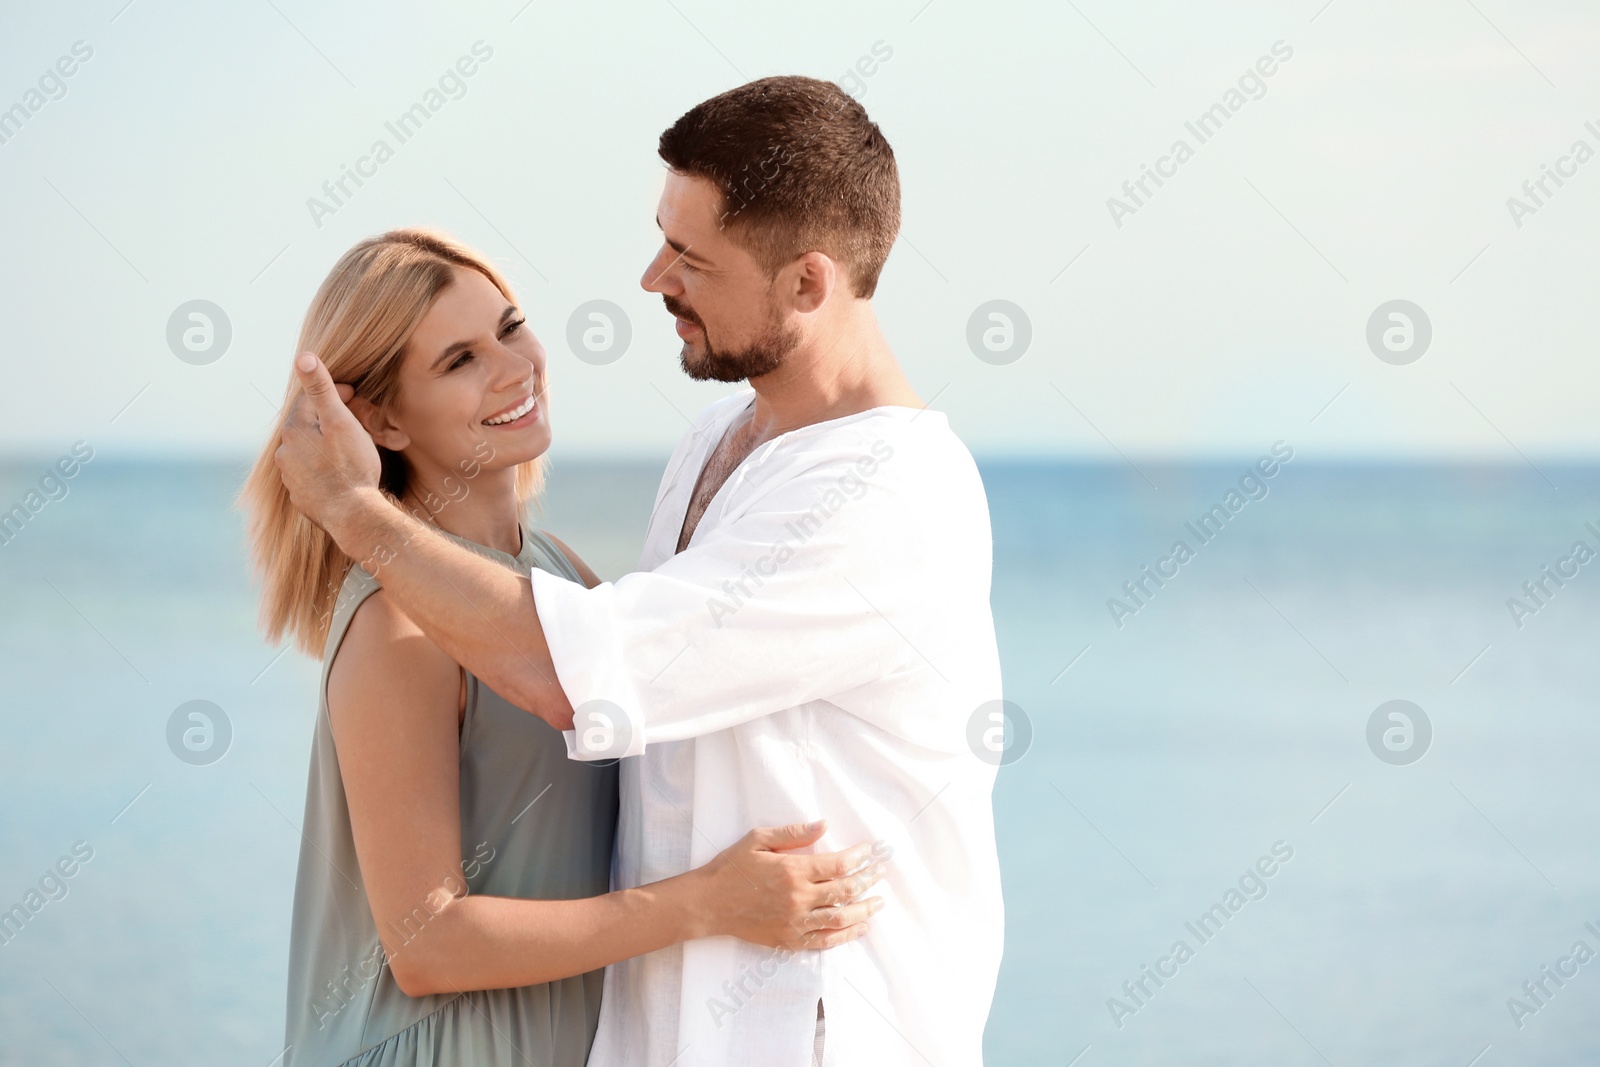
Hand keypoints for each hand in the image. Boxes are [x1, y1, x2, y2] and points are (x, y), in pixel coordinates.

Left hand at [274, 352, 380, 531]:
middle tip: (354, 419)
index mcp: (294, 430)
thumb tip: (303, 356)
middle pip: (307, 425)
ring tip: (347, 447)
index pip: (310, 400)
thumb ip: (321, 388)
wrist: (353, 515)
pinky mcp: (300, 497)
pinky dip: (322, 467)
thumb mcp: (340, 422)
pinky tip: (339, 472)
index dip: (333, 393)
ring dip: (323, 444)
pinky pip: (309, 473)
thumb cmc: (351, 467)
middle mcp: (286, 452)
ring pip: (307, 450)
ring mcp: (291, 477)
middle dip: (327, 418)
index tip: (353, 394)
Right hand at [691, 821, 887, 950]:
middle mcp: (798, 898)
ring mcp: (795, 922)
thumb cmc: (732, 867)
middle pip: (846, 891)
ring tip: (879, 902)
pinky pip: (825, 941)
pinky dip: (846, 935)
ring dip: (864, 910)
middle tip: (881, 872)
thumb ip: (793, 832)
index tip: (869, 851)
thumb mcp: (758, 839)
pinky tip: (860, 927)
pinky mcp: (789, 940)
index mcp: (793, 870)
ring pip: (841, 919)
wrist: (709, 903)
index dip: (859, 858)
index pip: (838, 865)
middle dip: (868, 880)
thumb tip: (824, 825)